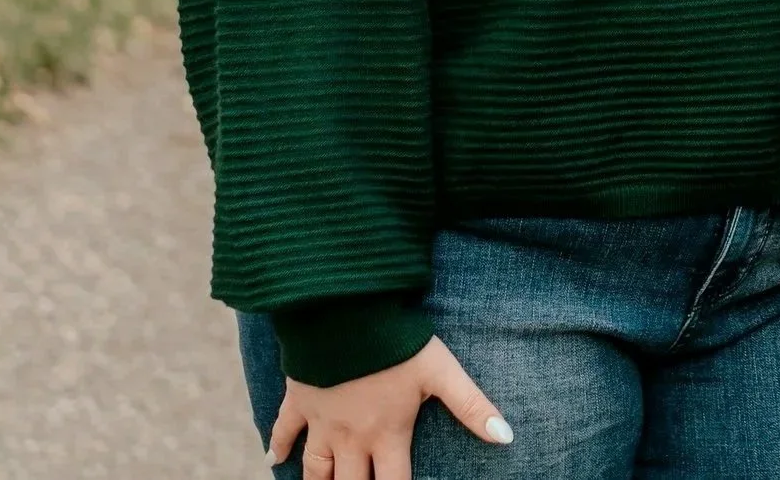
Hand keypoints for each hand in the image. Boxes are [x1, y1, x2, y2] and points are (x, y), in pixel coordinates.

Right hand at [266, 336, 510, 479]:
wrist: (346, 315)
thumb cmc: (398, 343)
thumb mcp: (442, 373)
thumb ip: (472, 406)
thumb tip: (506, 437)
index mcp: (387, 434)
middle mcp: (352, 437)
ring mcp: (322, 421)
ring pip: (316, 468)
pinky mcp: (299, 400)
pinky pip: (283, 430)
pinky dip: (278, 447)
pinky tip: (273, 461)